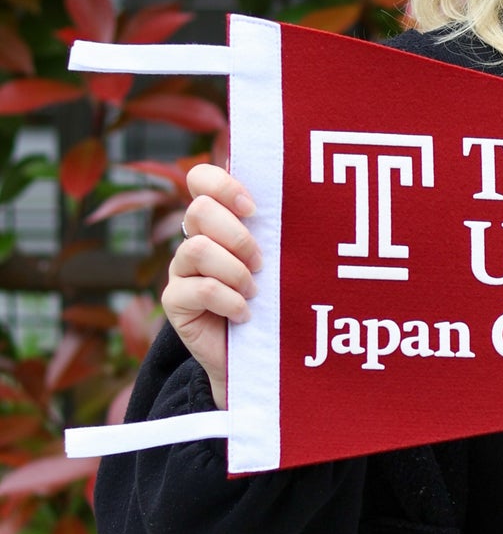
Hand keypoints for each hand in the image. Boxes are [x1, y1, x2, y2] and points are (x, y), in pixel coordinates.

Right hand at [160, 165, 261, 406]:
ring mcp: (181, 270)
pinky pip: (197, 289)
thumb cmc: (278, 297)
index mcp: (220, 220)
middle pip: (199, 210)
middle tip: (262, 264)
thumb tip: (296, 193)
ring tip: (254, 292)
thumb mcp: (281, 258)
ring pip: (197, 248)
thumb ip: (277, 228)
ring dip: (235, 271)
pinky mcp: (174, 301)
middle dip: (238, 237)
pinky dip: (229, 301)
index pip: (201, 179)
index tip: (254, 209)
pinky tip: (245, 314)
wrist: (260, 354)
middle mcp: (195, 238)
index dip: (223, 185)